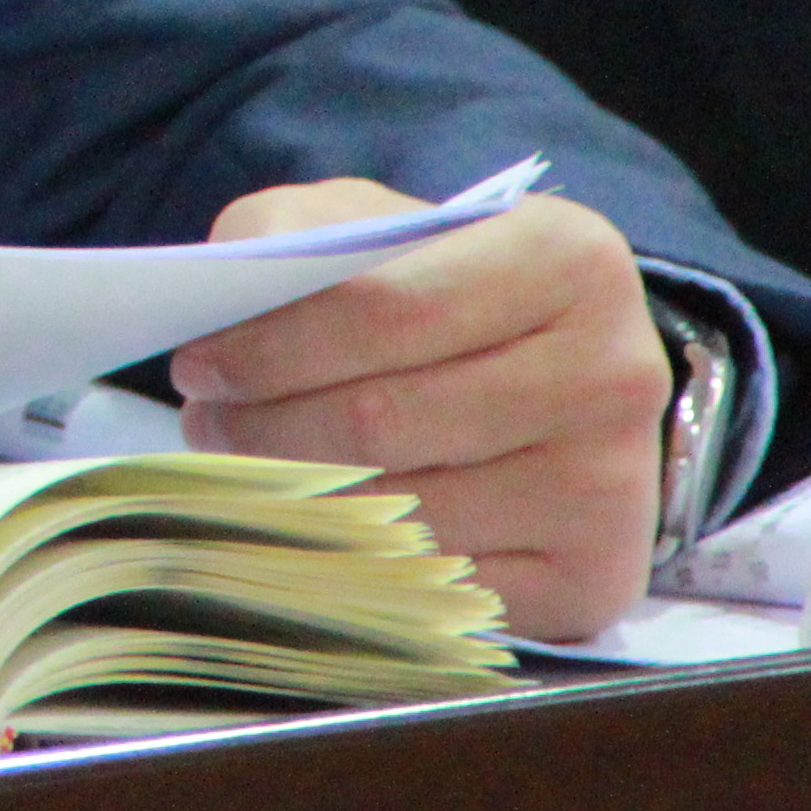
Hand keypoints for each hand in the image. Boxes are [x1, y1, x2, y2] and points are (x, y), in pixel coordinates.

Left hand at [169, 181, 669, 642]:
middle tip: (206, 427)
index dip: (269, 345)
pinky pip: (441, 585)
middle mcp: (614, 372)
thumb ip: (292, 233)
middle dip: (263, 426)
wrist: (557, 380)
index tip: (196, 365)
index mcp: (566, 258)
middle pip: (383, 418)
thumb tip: (228, 285)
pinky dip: (362, 564)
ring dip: (297, 498)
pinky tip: (318, 529)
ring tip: (246, 468)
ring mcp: (611, 485)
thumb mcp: (372, 226)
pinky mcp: (597, 578)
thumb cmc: (440, 291)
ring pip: (404, 509)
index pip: (382, 307)